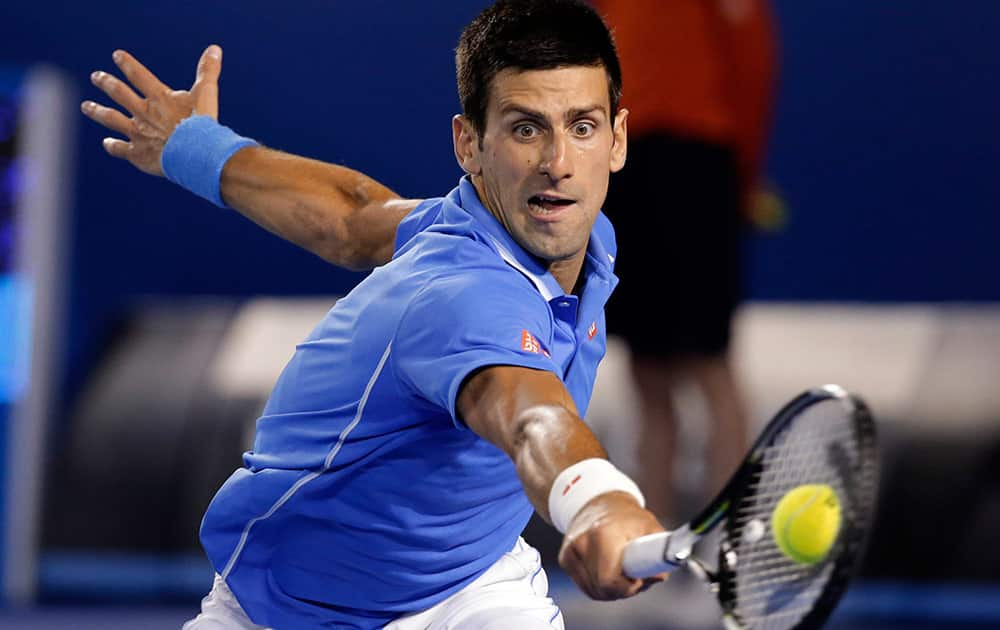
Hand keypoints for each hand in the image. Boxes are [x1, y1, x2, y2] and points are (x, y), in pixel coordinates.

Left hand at [81, 45, 222, 175]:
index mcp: (159, 97)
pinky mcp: (138, 153)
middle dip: (106, 83)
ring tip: (86, 106)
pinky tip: (107, 143)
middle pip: (119, 94)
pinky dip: (112, 146)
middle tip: (96, 77)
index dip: (128, 64)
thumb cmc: (202, 123)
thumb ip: (208, 71)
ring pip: (112, 119)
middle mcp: (144, 112)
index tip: (117, 56)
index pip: (139, 76)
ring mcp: (138, 133)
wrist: (195, 153)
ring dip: (98, 111)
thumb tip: (214, 48)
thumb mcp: (206, 93)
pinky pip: (120, 148)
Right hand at [557, 491, 667, 599]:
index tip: (639, 578)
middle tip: (635, 574)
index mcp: (603, 533)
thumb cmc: (627, 517)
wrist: (597, 501)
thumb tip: (658, 575)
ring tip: (623, 569)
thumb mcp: (650, 528)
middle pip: (604, 590)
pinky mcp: (565, 559)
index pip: (610, 582)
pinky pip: (587, 587)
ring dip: (612, 589)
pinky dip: (600, 585)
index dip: (629, 586)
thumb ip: (658, 553)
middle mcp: (581, 543)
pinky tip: (609, 569)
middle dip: (624, 588)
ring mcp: (570, 552)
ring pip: (595, 592)